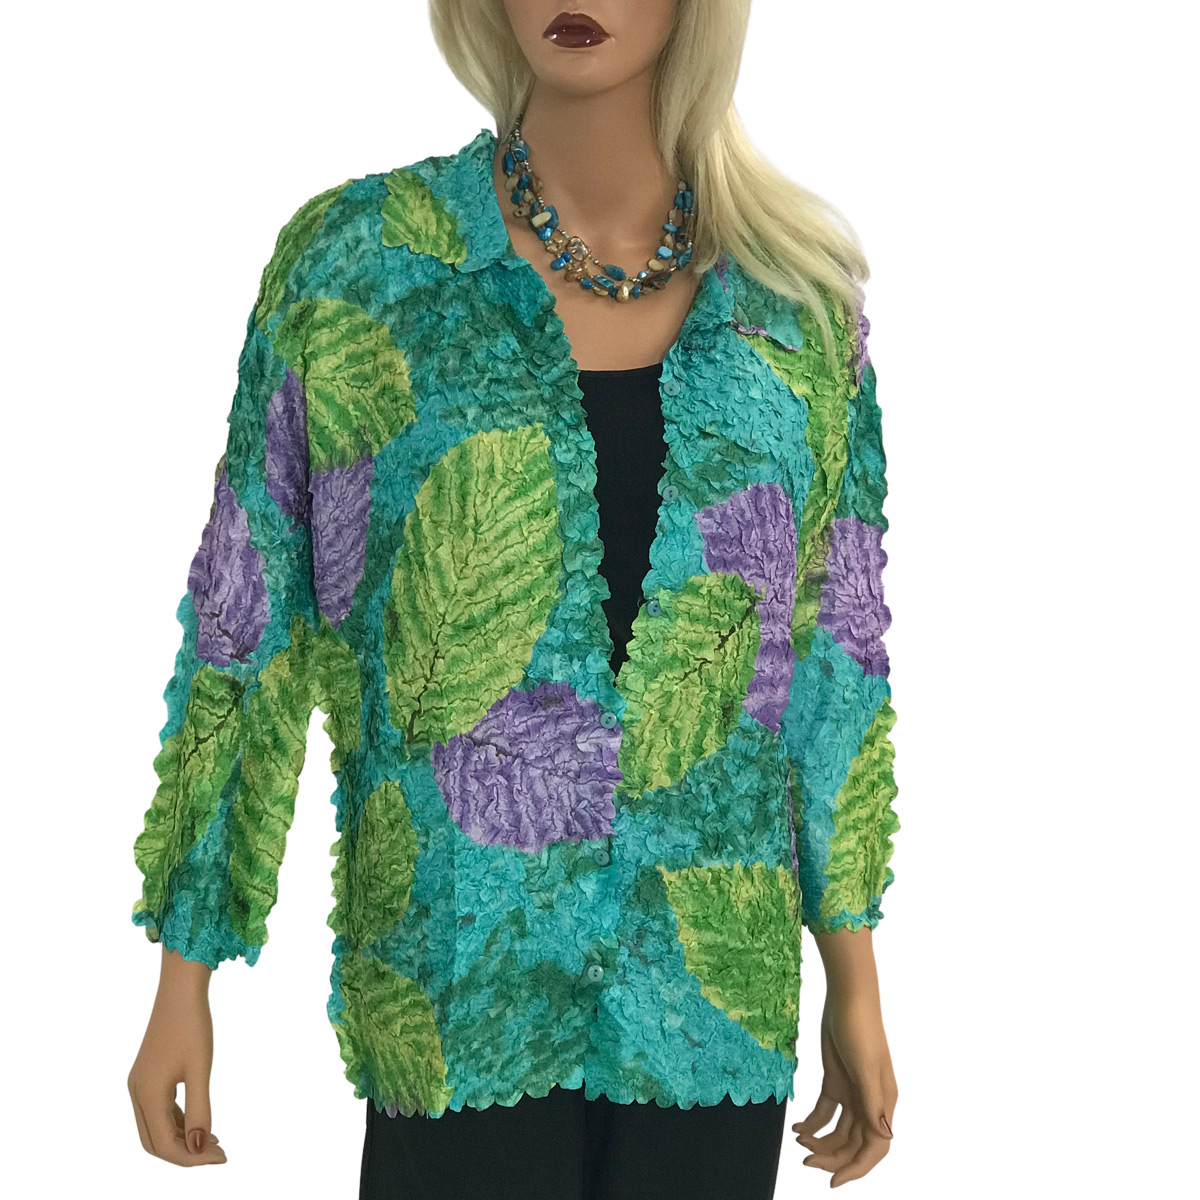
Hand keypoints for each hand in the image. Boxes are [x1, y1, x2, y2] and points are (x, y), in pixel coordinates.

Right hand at [128, 946, 226, 1165]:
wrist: (179, 990)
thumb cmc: (192, 1025)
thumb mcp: (200, 1068)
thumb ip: (199, 1110)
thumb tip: (199, 1147)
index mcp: (147, 1094)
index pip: (165, 1144)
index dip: (192, 1158)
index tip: (222, 1157)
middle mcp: (137, 1092)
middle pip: (154, 1142)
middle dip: (185, 1154)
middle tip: (218, 1154)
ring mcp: (139, 1084)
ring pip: (154, 1128)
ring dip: (180, 1139)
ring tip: (214, 1142)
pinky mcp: (146, 1075)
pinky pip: (157, 1111)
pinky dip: (176, 1123)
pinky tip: (198, 1123)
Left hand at [791, 932, 896, 1185]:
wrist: (847, 997)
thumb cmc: (861, 1029)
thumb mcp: (866, 1066)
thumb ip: (873, 1102)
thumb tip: (884, 1134)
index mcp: (882, 1103)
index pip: (874, 1148)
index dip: (856, 1168)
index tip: (833, 1181)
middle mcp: (870, 1102)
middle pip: (853, 1143)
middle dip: (832, 1156)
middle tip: (805, 1158)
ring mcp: (852, 1091)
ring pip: (839, 1130)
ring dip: (821, 1141)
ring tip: (799, 1141)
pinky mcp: (836, 1080)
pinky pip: (826, 1111)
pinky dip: (813, 1123)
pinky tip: (797, 1128)